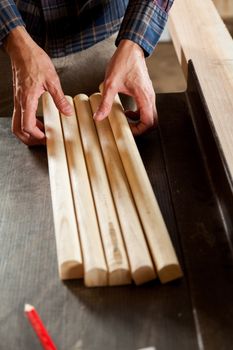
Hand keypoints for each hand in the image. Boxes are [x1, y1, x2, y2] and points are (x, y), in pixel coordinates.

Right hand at [4, 27, 72, 145]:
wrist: (21, 49)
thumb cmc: (34, 60)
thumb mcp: (52, 80)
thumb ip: (59, 99)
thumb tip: (67, 112)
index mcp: (27, 100)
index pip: (27, 126)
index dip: (37, 136)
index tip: (47, 138)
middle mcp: (19, 103)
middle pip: (18, 130)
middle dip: (30, 139)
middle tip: (43, 141)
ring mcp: (17, 100)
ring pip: (17, 124)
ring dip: (28, 132)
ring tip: (42, 133)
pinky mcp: (18, 97)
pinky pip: (20, 116)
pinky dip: (28, 123)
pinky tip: (39, 121)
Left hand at [94, 39, 156, 134]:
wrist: (131, 48)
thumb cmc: (123, 62)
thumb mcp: (110, 84)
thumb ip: (105, 102)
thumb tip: (99, 117)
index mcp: (144, 97)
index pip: (149, 122)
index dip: (139, 130)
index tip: (127, 130)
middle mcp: (150, 97)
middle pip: (153, 122)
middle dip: (141, 129)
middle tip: (128, 129)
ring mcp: (150, 95)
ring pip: (151, 116)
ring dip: (140, 122)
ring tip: (126, 121)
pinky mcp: (146, 93)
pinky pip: (147, 109)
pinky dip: (139, 115)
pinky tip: (127, 111)